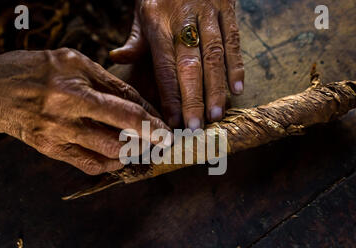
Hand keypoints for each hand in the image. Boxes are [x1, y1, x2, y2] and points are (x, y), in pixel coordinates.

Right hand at [0, 48, 169, 174]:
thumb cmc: (31, 70)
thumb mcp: (71, 61)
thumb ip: (105, 81)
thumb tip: (137, 101)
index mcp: (73, 89)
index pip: (124, 108)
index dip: (151, 120)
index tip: (166, 128)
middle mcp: (66, 116)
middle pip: (120, 135)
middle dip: (149, 140)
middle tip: (163, 141)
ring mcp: (58, 138)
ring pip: (107, 154)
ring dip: (132, 152)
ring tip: (142, 145)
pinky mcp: (52, 152)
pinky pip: (89, 166)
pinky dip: (110, 163)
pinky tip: (118, 155)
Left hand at [110, 0, 244, 128]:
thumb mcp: (142, 11)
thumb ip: (135, 39)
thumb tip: (117, 59)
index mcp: (158, 22)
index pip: (164, 66)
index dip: (169, 96)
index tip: (171, 121)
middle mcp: (183, 19)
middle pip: (189, 65)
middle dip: (193, 99)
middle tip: (195, 127)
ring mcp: (208, 13)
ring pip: (214, 56)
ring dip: (216, 88)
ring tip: (216, 115)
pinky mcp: (227, 8)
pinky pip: (234, 40)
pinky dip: (237, 66)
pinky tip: (238, 89)